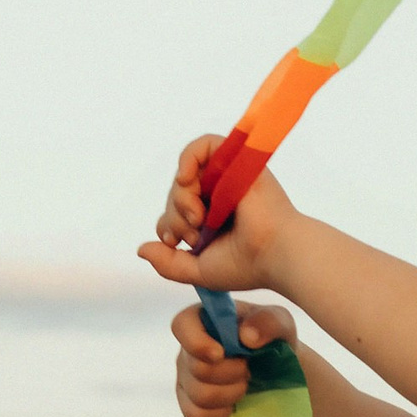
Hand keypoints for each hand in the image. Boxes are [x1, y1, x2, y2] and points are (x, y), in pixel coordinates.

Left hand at [138, 134, 299, 297]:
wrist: (275, 253)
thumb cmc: (246, 264)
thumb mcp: (198, 270)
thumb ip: (168, 264)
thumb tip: (141, 249)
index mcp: (213, 220)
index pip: (175, 213)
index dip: (168, 224)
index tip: (176, 241)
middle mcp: (219, 197)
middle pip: (177, 194)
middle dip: (175, 214)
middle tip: (194, 231)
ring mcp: (227, 179)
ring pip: (186, 174)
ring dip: (181, 196)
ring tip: (196, 215)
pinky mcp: (237, 162)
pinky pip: (204, 145)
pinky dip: (188, 158)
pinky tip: (186, 179)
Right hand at [171, 298, 298, 416]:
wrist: (277, 370)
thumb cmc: (272, 339)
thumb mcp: (280, 322)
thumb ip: (269, 321)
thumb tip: (247, 336)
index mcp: (203, 319)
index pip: (182, 325)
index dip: (197, 343)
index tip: (221, 353)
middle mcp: (188, 347)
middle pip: (197, 369)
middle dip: (232, 373)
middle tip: (250, 369)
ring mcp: (186, 377)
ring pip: (200, 395)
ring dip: (231, 393)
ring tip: (246, 384)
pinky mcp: (190, 402)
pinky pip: (195, 415)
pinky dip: (220, 413)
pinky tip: (234, 404)